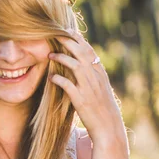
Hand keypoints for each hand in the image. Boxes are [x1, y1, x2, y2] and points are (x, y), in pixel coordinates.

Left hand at [48, 29, 125, 144]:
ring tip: (50, 55)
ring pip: (75, 65)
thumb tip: (82, 65)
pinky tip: (51, 77)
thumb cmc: (103, 109)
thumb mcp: (101, 89)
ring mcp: (89, 88)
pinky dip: (58, 79)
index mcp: (100, 74)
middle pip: (82, 53)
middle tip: (55, 34)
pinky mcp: (81, 100)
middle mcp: (95, 78)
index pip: (89, 51)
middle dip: (68, 41)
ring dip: (61, 57)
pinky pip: (68, 85)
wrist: (109, 128)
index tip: (68, 31)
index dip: (78, 39)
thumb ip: (92, 76)